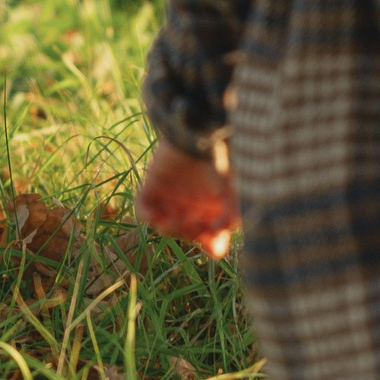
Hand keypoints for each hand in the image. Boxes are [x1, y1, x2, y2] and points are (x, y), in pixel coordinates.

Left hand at [134, 140, 239, 258]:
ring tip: (179, 218)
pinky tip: (158, 216)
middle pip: (189, 235)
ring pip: (166, 228)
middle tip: (197, 224)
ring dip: (172, 229)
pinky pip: (143, 211)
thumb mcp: (235, 190)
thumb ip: (233, 214)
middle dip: (193, 236)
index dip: (213, 246)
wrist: (197, 132)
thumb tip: (222, 231)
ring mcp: (171, 198)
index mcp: (213, 208)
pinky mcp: (152, 187)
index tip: (214, 244)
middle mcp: (192, 206)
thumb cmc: (221, 160)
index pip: (213, 239)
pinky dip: (148, 217)